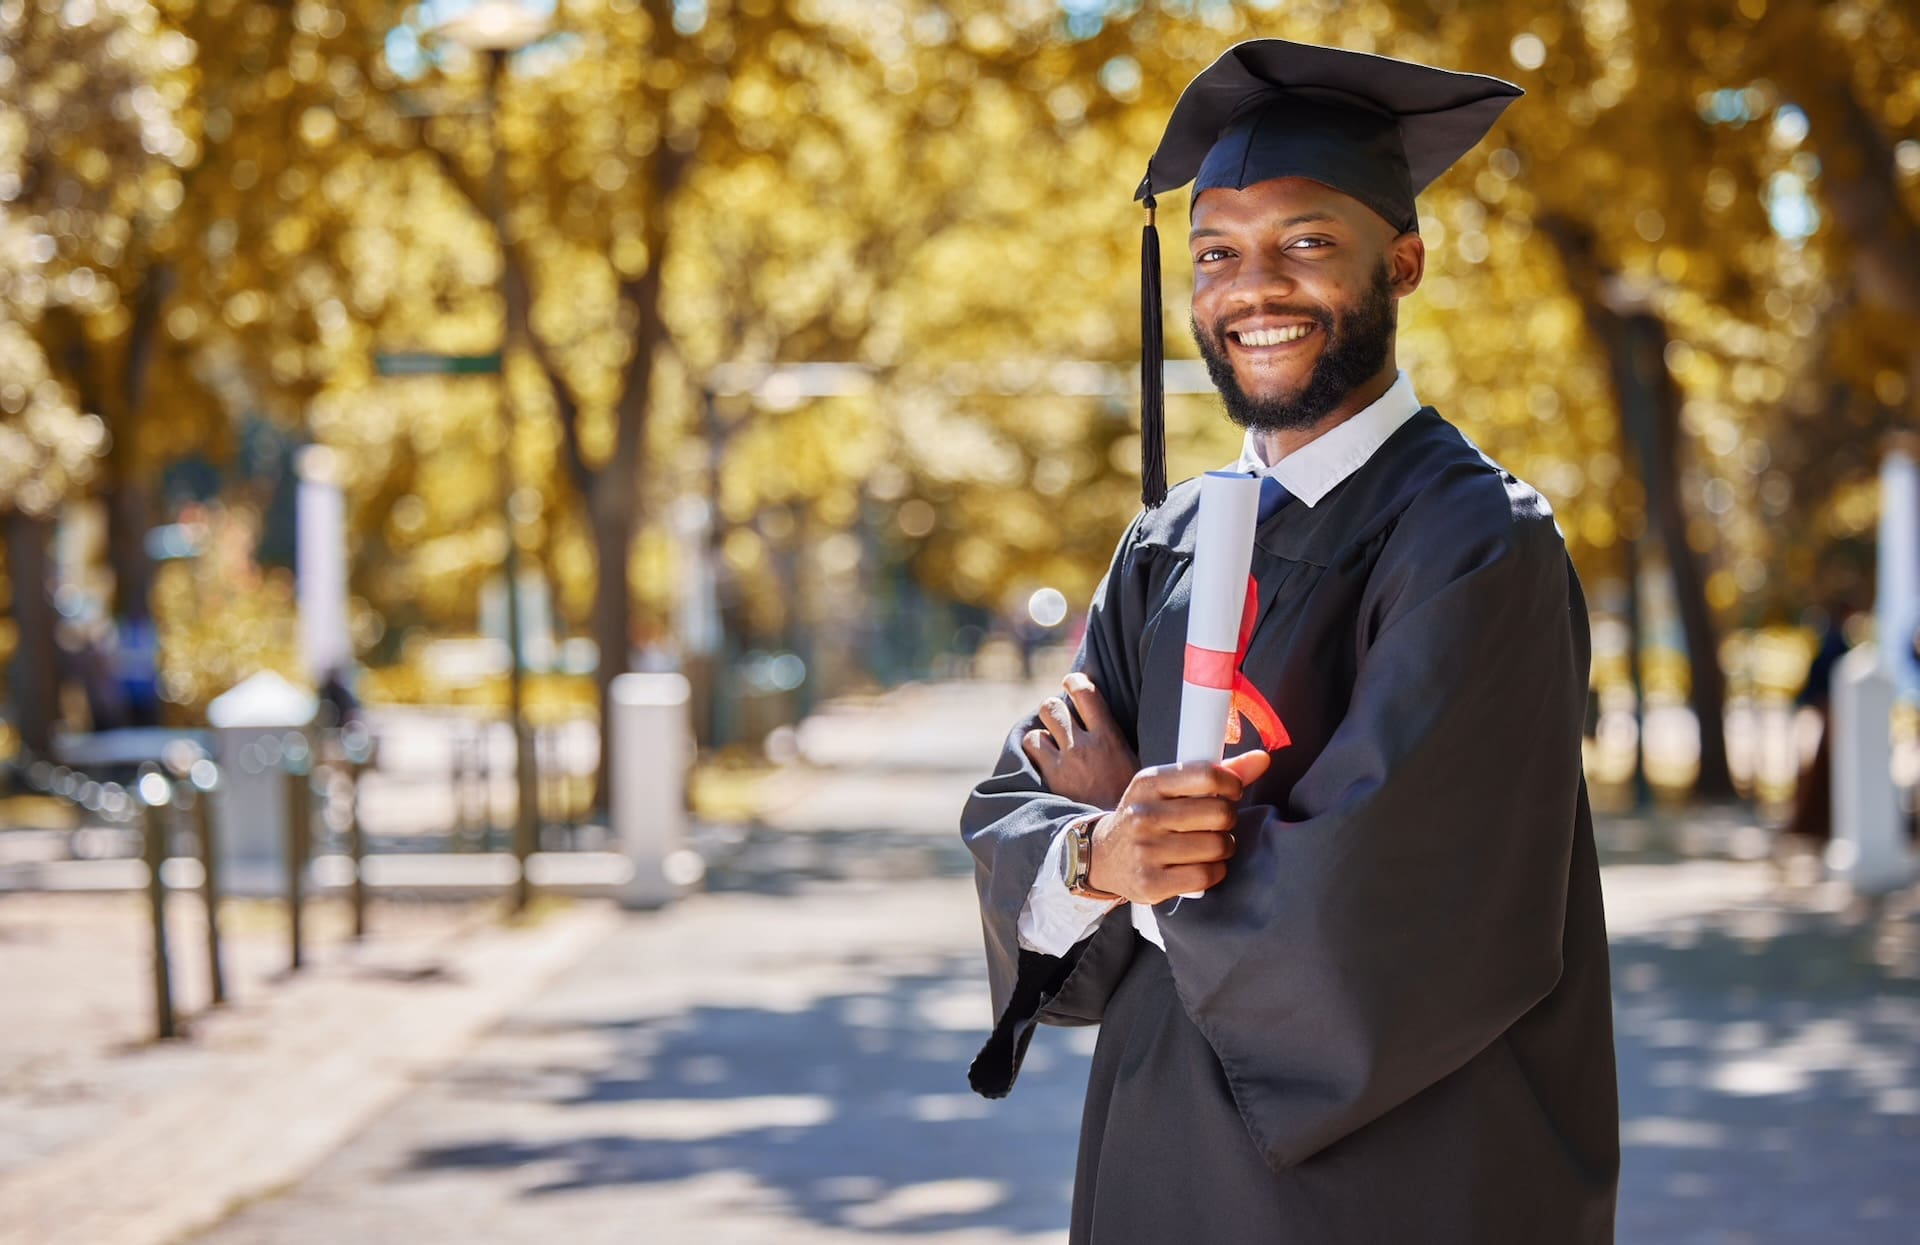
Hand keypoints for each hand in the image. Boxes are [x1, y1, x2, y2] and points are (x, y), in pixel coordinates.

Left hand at [1022, 672, 1138, 808]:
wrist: (1116, 834)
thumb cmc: (1131, 800)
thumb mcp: (1138, 765)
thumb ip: (1122, 741)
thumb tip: (1116, 724)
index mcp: (1110, 737)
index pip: (1086, 693)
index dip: (1074, 682)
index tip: (1071, 682)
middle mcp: (1084, 745)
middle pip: (1054, 707)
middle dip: (1054, 709)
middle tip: (1058, 718)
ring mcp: (1065, 761)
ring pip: (1039, 726)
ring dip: (1043, 730)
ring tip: (1050, 740)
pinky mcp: (1050, 777)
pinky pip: (1031, 746)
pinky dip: (1033, 748)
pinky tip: (1041, 757)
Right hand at [1087, 751, 1271, 904]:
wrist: (1103, 856)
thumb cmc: (1147, 817)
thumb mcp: (1168, 788)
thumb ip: (1214, 774)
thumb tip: (1262, 759)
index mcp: (1149, 783)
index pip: (1208, 776)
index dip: (1232, 784)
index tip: (1231, 792)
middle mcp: (1144, 815)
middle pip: (1220, 813)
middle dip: (1227, 819)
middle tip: (1216, 823)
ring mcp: (1145, 850)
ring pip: (1217, 846)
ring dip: (1223, 847)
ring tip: (1209, 845)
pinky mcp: (1150, 882)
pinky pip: (1206, 875)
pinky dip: (1213, 871)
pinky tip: (1201, 865)